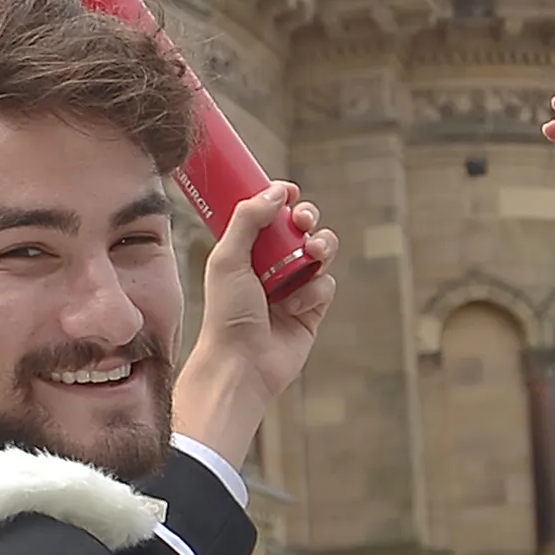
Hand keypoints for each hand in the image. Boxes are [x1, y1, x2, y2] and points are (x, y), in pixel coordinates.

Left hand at [168, 183, 334, 464]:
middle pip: (300, 227)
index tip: (289, 191)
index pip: (268, 214)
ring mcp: (294, 286)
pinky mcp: (312, 308)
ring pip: (320, 251)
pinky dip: (314, 292)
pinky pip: (327, 285)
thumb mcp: (228, 259)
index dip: (280, 199)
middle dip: (307, 217)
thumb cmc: (227, 313)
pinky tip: (295, 307)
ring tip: (314, 254)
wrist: (243, 363)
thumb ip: (248, 219)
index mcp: (245, 250)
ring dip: (321, 246)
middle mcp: (271, 265)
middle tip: (303, 219)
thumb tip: (277, 191)